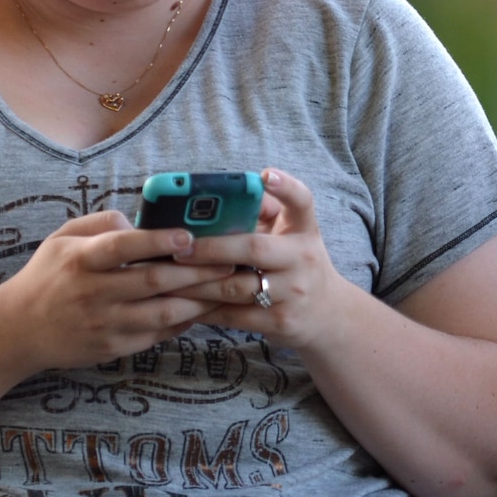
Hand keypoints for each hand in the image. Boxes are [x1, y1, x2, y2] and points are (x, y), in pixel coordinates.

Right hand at [0, 211, 233, 371]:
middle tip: (235, 263)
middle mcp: (93, 293)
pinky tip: (204, 309)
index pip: (123, 247)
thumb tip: (140, 222)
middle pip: (154, 281)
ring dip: (200, 300)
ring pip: (163, 312)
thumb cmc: (47, 276)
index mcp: (81, 260)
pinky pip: (156, 334)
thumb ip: (101, 223)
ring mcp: (104, 324)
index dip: (158, 241)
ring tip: (230, 288)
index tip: (190, 236)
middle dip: (199, 272)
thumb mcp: (62, 238)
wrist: (17, 331)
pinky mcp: (112, 348)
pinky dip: (183, 321)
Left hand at [170, 168, 354, 350]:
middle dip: (211, 247)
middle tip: (178, 247)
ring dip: (197, 282)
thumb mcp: (292, 236)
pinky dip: (205, 309)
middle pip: (253, 248)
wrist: (328, 315)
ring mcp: (293, 292)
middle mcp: (302, 258)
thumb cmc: (298, 266)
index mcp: (304, 230)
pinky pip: (234, 316)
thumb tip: (218, 196)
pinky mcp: (280, 321)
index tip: (266, 175)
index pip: (302, 201)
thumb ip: (264, 214)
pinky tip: (182, 303)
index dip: (286, 187)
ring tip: (167, 275)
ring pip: (235, 287)